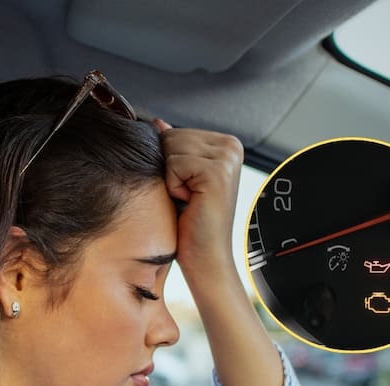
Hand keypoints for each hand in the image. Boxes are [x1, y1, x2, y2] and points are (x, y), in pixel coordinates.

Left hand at [154, 120, 242, 283]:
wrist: (206, 257)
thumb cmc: (192, 223)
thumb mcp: (180, 178)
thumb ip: (173, 148)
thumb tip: (158, 123)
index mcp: (226, 144)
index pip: (175, 133)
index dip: (170, 165)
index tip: (189, 189)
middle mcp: (231, 146)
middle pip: (171, 137)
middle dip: (169, 170)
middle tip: (188, 196)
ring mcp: (227, 157)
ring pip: (171, 148)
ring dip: (170, 179)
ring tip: (189, 199)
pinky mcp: (218, 171)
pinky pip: (174, 164)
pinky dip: (173, 187)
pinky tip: (190, 202)